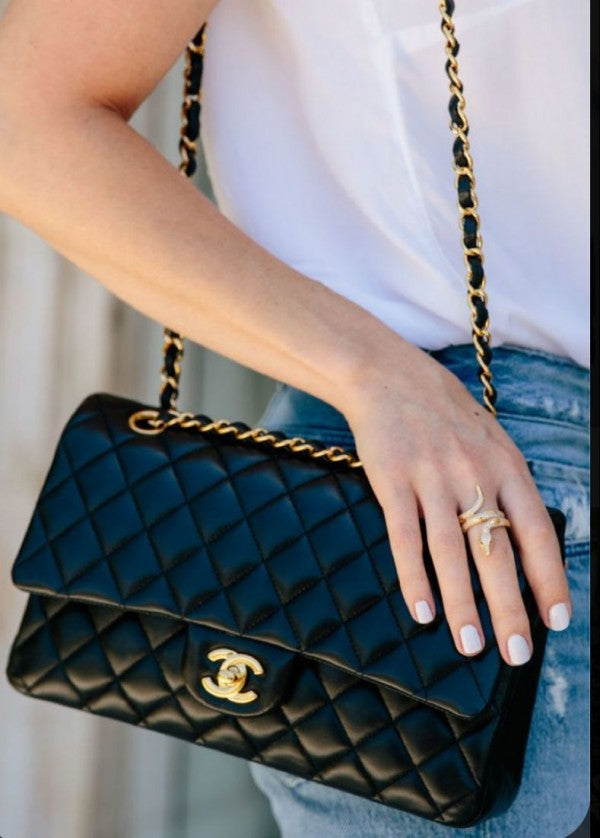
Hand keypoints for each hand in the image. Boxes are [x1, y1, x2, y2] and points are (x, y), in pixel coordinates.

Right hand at [341, 341, 570, 665]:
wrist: (390, 378)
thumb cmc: (445, 415)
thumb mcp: (492, 441)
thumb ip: (508, 486)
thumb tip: (523, 543)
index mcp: (507, 466)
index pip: (537, 531)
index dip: (549, 578)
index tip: (557, 620)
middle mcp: (474, 475)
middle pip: (497, 552)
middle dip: (510, 608)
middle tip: (516, 653)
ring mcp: (432, 478)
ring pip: (452, 552)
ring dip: (463, 604)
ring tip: (471, 644)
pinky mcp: (393, 481)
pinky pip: (406, 538)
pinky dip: (414, 577)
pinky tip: (422, 610)